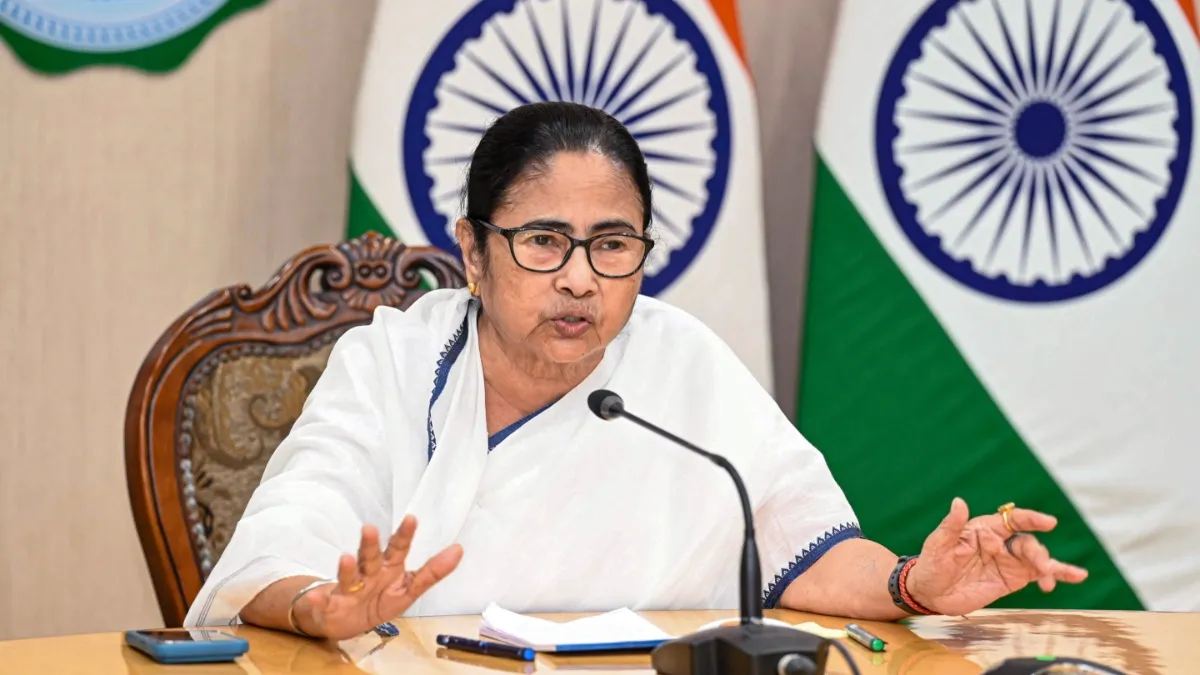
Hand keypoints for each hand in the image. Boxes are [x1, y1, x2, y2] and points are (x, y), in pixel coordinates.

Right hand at [296, 515, 462, 639]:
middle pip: (369, 557)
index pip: (397, 548)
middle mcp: (367, 573)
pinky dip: (319, 600)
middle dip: (369, 544)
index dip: (404, 535)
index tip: (412, 519)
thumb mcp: (409, 588)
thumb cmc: (379, 599)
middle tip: (370, 529)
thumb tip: (459, 550)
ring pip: (347, 576)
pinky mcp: (330, 605)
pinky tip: (317, 597)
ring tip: (346, 558)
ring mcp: (347, 588)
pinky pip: (323, 603)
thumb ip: (433, 571)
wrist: (345, 621)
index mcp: (387, 567)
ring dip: (346, 568)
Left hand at [904, 498, 1087, 615]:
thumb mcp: (937, 545)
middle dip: (1038, 553)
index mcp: (983, 529)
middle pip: (1027, 543)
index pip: (1011, 520)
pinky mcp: (1011, 580)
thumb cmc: (931, 564)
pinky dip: (1054, 575)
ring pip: (1035, 558)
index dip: (1031, 518)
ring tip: (1052, 575)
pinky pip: (1036, 575)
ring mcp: (1007, 561)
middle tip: (1041, 566)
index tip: (1049, 522)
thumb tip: (959, 501)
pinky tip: (1069, 577)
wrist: (929, 593)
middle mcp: (999, 542)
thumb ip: (951, 525)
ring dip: (1049, 565)